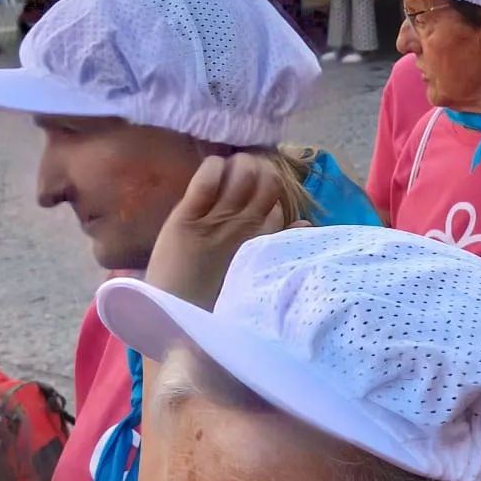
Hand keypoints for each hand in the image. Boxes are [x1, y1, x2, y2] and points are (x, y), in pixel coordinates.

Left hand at [148, 153, 288, 306]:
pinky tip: (210, 173)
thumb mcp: (255, 270)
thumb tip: (306, 223)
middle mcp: (246, 226)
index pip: (278, 200)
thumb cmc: (214, 297)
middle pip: (269, 179)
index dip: (267, 192)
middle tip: (243, 177)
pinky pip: (207, 179)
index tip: (254, 195)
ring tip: (227, 173)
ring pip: (243, 172)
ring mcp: (218, 219)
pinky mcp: (188, 216)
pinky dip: (212, 167)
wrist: (174, 315)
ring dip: (237, 165)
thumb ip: (279, 245)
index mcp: (263, 240)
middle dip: (259, 170)